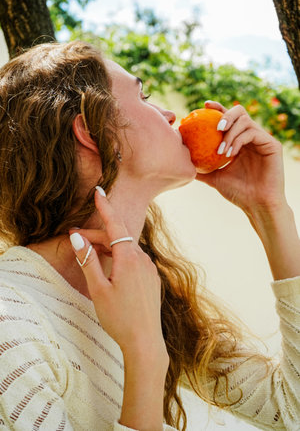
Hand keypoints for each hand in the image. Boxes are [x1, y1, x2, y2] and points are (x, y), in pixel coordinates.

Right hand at [70, 189, 168, 429]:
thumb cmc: (119, 318)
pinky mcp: (152, 279)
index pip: (115, 225)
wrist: (145, 341)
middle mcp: (143, 259)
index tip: (98, 191)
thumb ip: (88, 260)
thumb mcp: (98, 289)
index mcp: (129, 259)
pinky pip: (135, 260)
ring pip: (126, 250)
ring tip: (90, 254)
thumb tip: (78, 237)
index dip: (105, 207)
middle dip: (97, 235)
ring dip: (108, 248)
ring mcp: (150, 269)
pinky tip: (110, 269)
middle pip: (118, 238)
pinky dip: (120, 258)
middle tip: (76, 238)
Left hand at [196, 101, 286, 214]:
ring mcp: (262, 139)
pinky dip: (238, 140)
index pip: (229, 119)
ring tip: (221, 151)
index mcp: (240, 141)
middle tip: (215, 127)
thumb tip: (181, 162)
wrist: (257, 205)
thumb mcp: (214, 178)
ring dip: (230, 134)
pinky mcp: (272, 144)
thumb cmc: (237, 193)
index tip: (204, 106)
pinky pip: (252, 132)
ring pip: (245, 121)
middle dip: (225, 114)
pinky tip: (230, 153)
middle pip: (239, 112)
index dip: (217, 108)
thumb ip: (201, 168)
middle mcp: (252, 137)